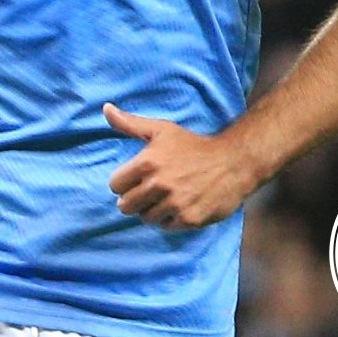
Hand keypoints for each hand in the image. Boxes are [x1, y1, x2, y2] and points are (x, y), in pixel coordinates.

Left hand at [104, 103, 257, 231]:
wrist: (232, 162)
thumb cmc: (193, 144)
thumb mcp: (161, 129)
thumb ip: (129, 123)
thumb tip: (105, 109)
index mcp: (147, 162)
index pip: (115, 185)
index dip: (124, 182)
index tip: (135, 179)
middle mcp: (159, 184)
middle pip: (125, 206)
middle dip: (134, 199)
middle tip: (149, 190)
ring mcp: (174, 203)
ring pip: (145, 218)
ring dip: (152, 210)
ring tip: (165, 197)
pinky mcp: (189, 219)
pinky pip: (165, 227)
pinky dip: (169, 219)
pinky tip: (179, 205)